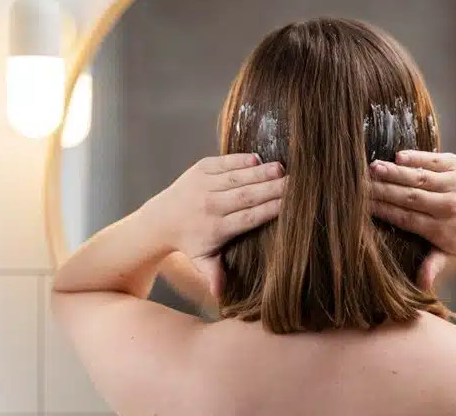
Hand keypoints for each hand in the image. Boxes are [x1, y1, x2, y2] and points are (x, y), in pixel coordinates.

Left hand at [139, 153, 285, 294]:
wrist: (161, 219)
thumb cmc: (190, 242)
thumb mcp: (202, 260)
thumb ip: (214, 274)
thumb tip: (221, 294)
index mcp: (216, 228)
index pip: (248, 218)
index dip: (270, 209)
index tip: (290, 204)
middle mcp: (210, 206)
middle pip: (246, 196)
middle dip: (271, 189)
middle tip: (294, 183)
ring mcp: (203, 185)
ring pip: (237, 178)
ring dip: (260, 172)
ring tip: (281, 169)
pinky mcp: (199, 169)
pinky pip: (224, 163)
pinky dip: (241, 160)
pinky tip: (258, 160)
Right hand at [370, 150, 455, 289]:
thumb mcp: (451, 254)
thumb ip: (433, 265)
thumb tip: (421, 285)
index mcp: (441, 229)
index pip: (406, 218)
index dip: (384, 211)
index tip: (363, 205)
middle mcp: (447, 206)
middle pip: (409, 197)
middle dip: (384, 190)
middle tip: (360, 184)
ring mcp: (453, 184)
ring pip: (419, 178)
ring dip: (395, 172)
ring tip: (374, 168)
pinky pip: (433, 160)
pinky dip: (416, 158)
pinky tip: (398, 156)